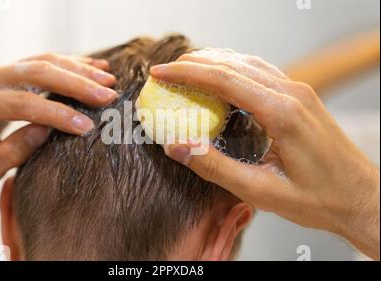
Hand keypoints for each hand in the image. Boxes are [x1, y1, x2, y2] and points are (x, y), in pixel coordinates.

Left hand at [0, 53, 116, 183]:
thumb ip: (10, 153)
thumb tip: (44, 132)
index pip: (23, 104)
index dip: (58, 114)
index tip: (87, 127)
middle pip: (38, 73)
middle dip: (77, 85)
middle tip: (108, 96)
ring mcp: (1, 69)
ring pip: (45, 61)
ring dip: (80, 70)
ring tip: (109, 82)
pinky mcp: (13, 68)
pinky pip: (46, 59)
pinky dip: (73, 63)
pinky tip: (97, 68)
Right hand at [150, 48, 379, 259]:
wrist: (362, 198)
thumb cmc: (318, 199)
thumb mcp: (260, 192)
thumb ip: (214, 167)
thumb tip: (176, 146)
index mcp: (282, 114)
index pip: (224, 79)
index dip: (186, 74)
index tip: (160, 73)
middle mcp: (292, 94)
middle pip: (233, 64)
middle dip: (195, 64)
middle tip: (166, 71)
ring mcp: (299, 92)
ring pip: (248, 64)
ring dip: (214, 63)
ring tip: (186, 70)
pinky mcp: (301, 98)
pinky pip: (262, 73)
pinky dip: (234, 70)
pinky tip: (221, 79)